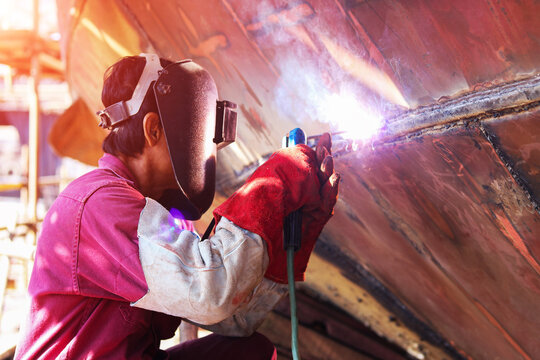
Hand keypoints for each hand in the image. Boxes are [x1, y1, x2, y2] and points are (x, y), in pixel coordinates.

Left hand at [213, 133, 339, 282]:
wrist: (257, 249)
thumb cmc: (255, 220)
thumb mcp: (267, 190)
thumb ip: (282, 172)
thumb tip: (290, 145)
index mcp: (291, 188)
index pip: (307, 166)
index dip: (316, 151)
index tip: (322, 136)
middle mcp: (301, 197)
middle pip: (319, 174)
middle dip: (324, 157)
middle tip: (326, 142)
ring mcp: (309, 209)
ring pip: (325, 188)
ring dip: (328, 172)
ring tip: (327, 159)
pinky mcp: (315, 221)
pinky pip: (326, 205)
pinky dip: (330, 192)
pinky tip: (332, 179)